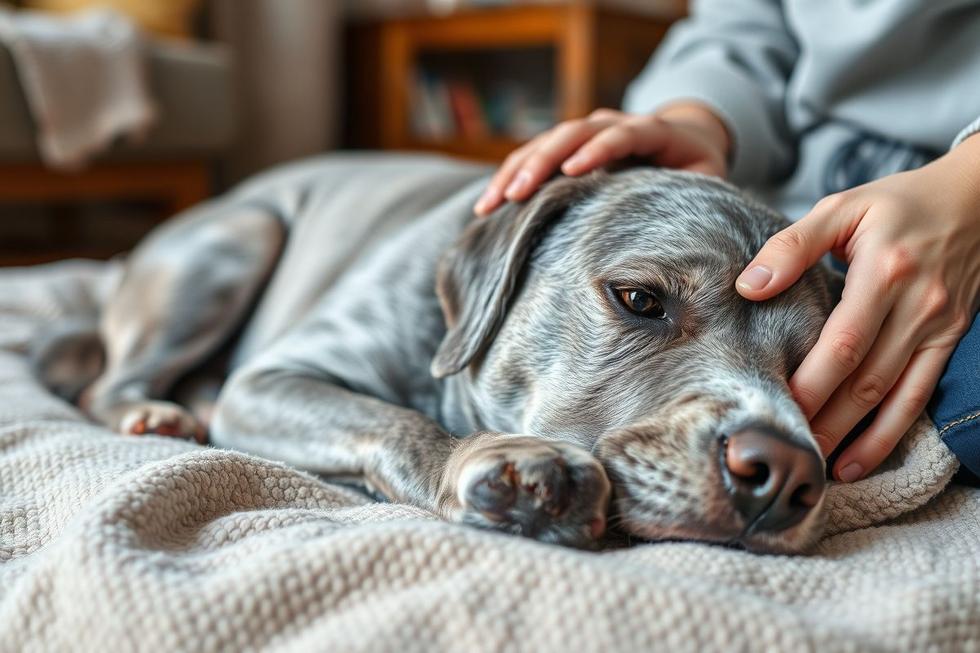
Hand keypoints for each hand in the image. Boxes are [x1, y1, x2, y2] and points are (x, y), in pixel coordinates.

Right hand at [473, 103, 730, 215]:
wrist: (682, 139)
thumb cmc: (695, 169)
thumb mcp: (707, 179)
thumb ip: (698, 196)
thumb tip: (690, 235)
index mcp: (651, 131)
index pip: (622, 135)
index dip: (599, 150)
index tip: (574, 171)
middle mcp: (612, 124)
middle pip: (572, 133)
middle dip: (541, 162)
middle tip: (517, 193)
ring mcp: (585, 133)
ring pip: (544, 143)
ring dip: (516, 171)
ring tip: (491, 202)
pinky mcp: (567, 149)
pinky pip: (533, 157)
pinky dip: (511, 177)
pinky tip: (489, 203)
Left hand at [735, 135, 979, 480]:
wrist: (975, 199)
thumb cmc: (897, 204)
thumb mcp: (842, 208)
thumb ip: (793, 245)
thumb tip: (749, 285)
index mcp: (885, 271)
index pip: (843, 341)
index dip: (809, 380)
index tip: (772, 405)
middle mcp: (916, 305)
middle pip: (863, 378)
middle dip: (821, 418)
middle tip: (781, 445)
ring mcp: (937, 328)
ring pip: (889, 396)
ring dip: (850, 437)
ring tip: (811, 465)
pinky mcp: (947, 342)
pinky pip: (917, 398)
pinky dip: (888, 435)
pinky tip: (856, 462)